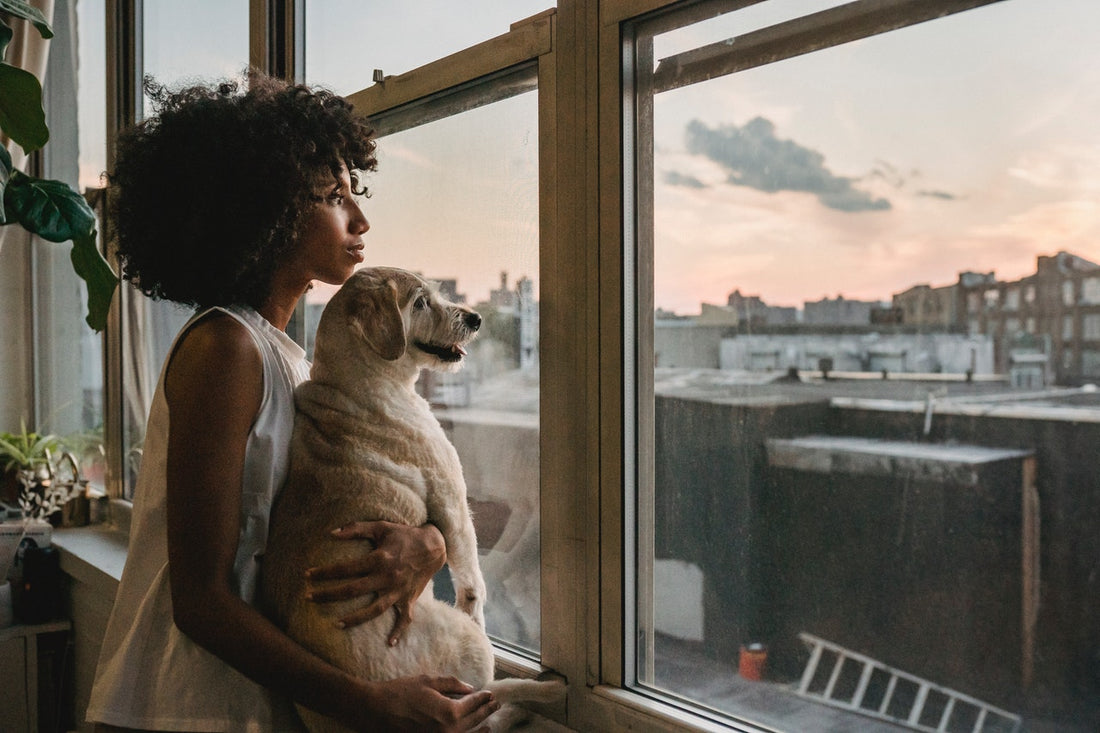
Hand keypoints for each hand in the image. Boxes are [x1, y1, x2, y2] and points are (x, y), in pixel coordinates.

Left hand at [305, 520, 445, 642]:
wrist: (435, 546)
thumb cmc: (405, 535)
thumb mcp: (381, 526)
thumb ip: (356, 528)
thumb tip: (331, 534)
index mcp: (379, 559)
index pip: (346, 569)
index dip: (324, 572)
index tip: (307, 575)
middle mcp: (387, 577)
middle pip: (353, 590)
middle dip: (329, 595)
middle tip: (309, 598)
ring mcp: (398, 591)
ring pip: (374, 610)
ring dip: (354, 619)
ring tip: (336, 624)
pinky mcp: (409, 599)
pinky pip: (404, 619)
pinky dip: (398, 631)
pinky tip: (389, 643)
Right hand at [360, 676, 498, 731]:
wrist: (375, 710)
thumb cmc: (401, 692)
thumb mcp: (428, 681)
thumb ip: (452, 684)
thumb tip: (470, 688)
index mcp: (449, 712)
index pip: (473, 705)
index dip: (483, 699)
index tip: (491, 694)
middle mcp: (447, 731)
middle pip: (473, 722)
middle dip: (485, 712)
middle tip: (496, 705)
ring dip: (478, 729)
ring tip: (488, 724)